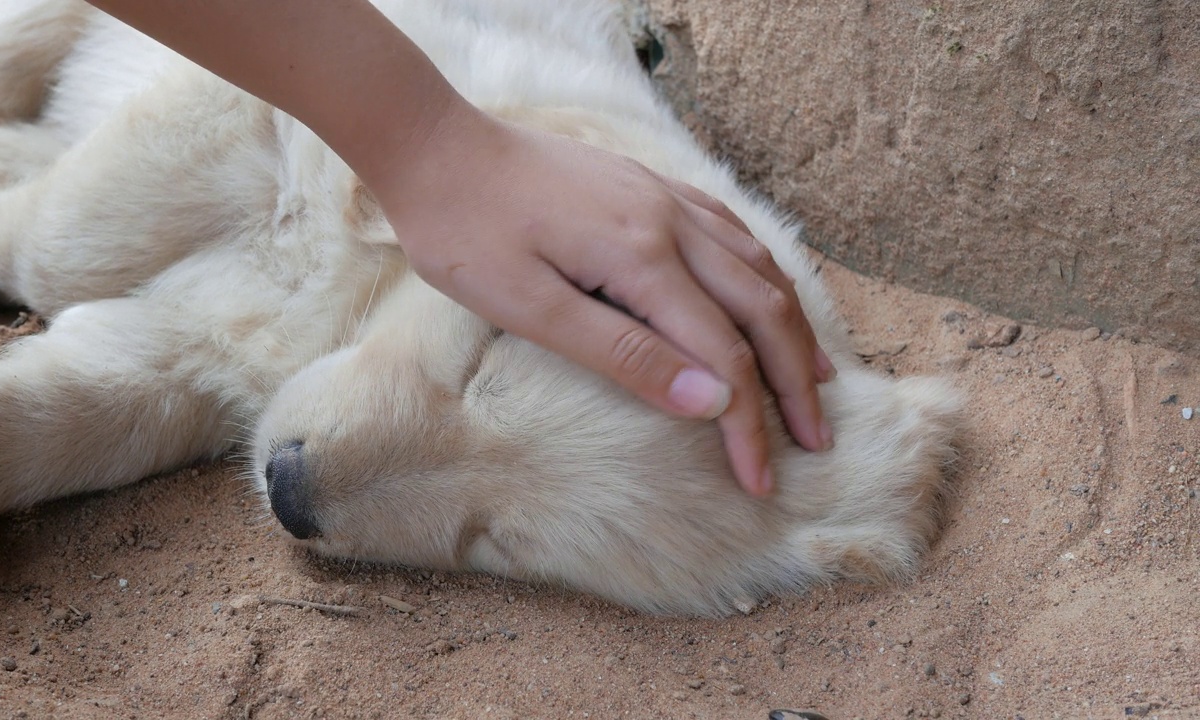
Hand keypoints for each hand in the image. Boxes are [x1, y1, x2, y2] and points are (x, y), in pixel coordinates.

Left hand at [370, 108, 834, 495]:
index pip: (722, 357)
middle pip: (762, 310)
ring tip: (814, 378)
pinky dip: (763, 276)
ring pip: (756, 268)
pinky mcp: (648, 187)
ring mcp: (663, 197)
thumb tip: (710, 402)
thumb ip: (623, 353)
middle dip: (794, 382)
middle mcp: (669, 221)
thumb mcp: (530, 305)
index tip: (761, 478)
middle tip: (816, 439)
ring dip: (791, 328)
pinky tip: (767, 295)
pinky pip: (730, 232)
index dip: (748, 424)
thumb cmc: (465, 232)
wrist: (435, 146)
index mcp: (641, 257)